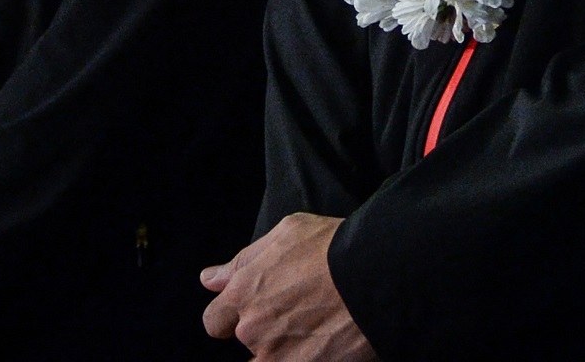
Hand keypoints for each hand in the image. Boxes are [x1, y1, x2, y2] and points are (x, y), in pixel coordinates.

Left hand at [200, 213, 376, 360]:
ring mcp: (278, 356)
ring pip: (268, 360)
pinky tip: (322, 346)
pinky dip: (304, 358)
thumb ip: (242, 260)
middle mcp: (253, 330)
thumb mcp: (285, 234)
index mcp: (243, 293)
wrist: (376, 276)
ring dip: (283, 350)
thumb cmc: (331, 247)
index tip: (247, 312)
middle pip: (245, 342)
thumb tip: (209, 279)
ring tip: (313, 330)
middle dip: (263, 331)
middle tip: (294, 315)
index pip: (214, 321)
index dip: (229, 317)